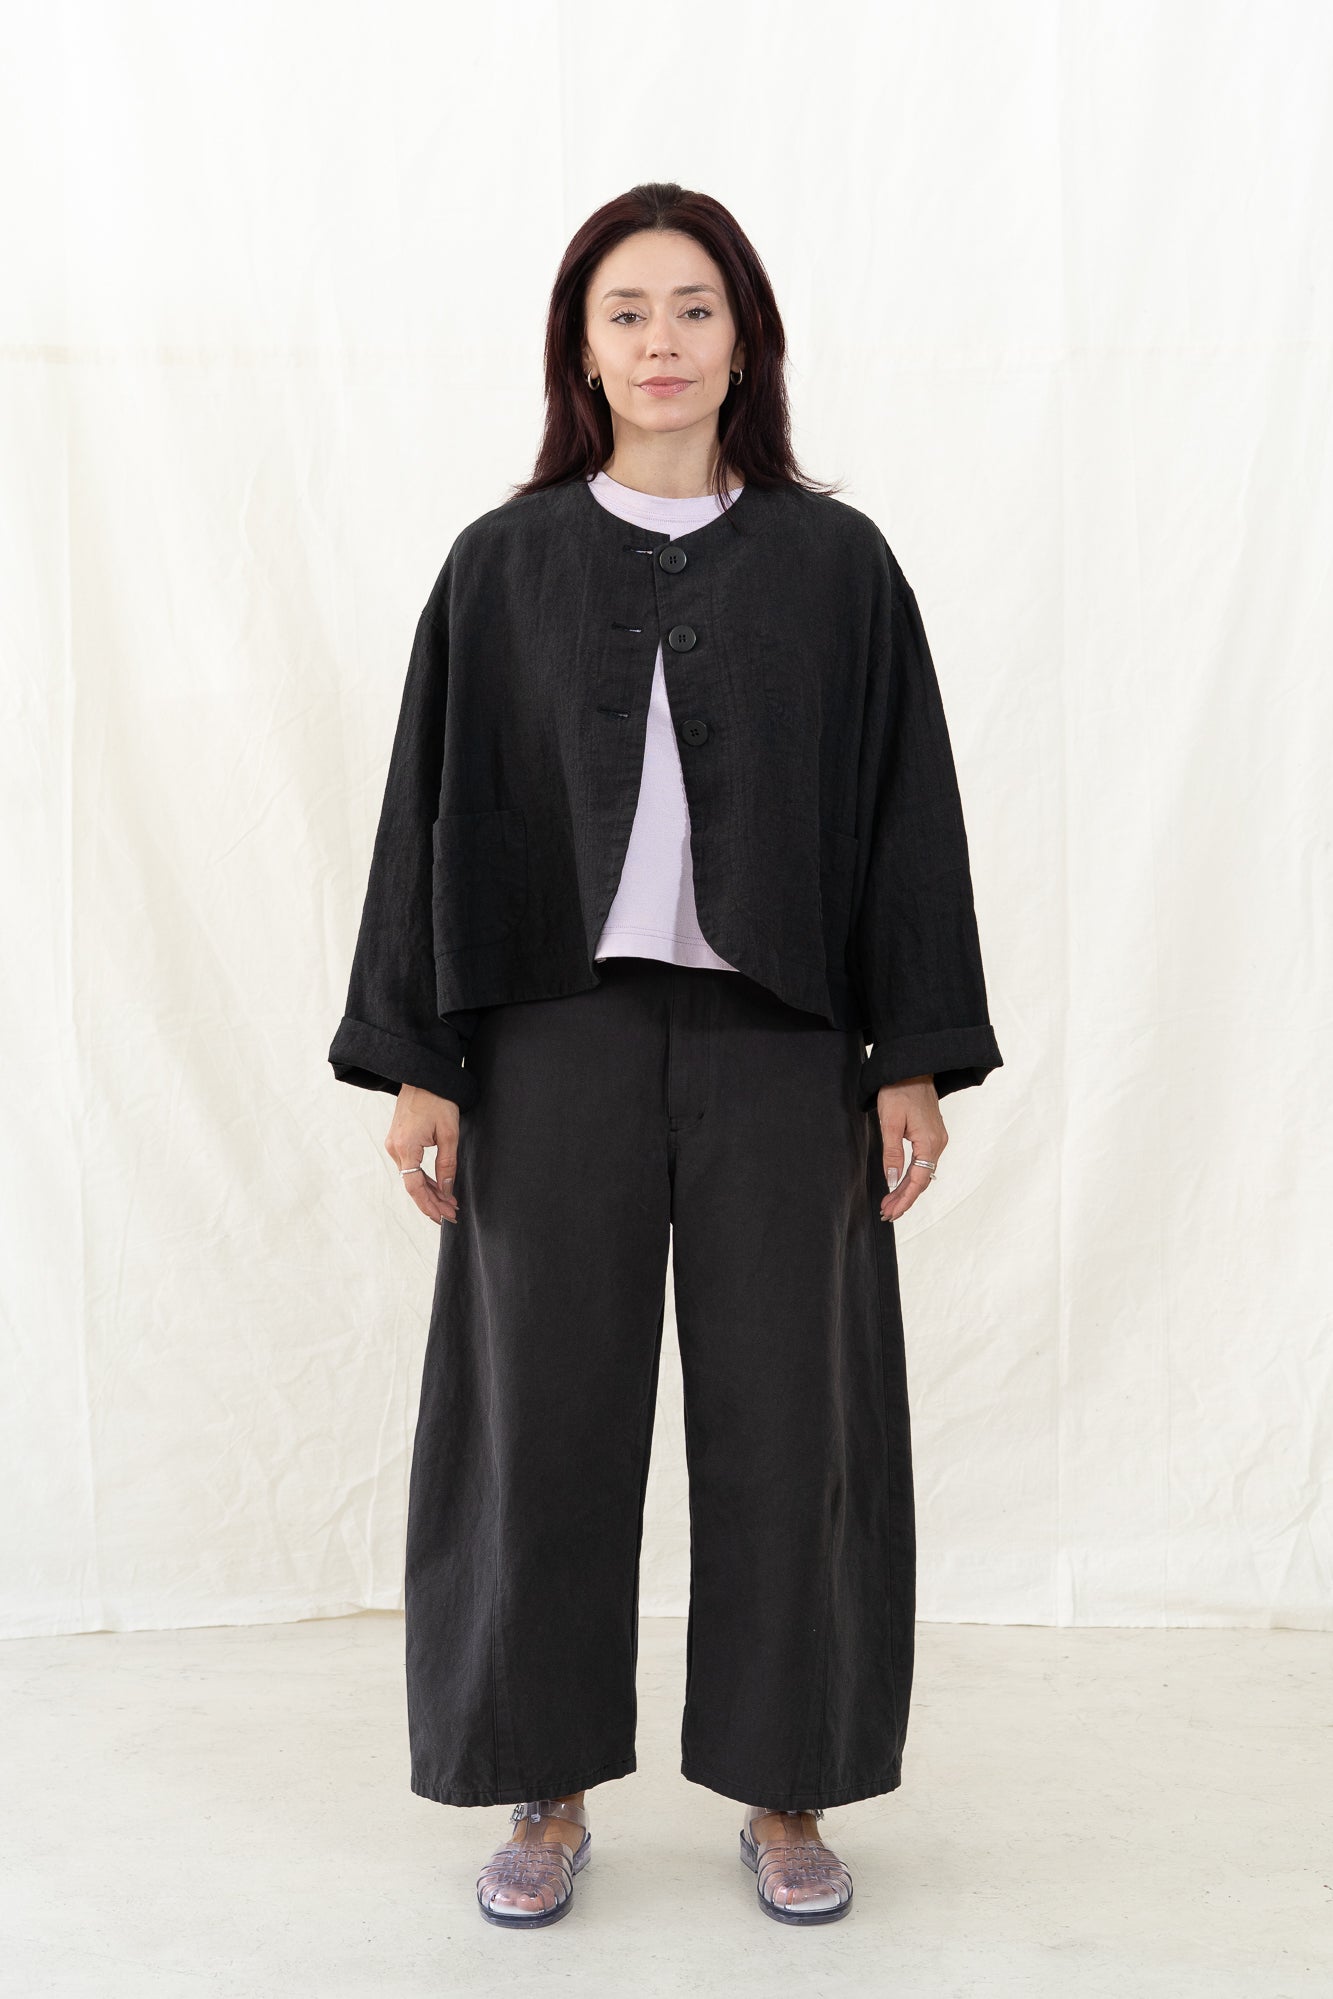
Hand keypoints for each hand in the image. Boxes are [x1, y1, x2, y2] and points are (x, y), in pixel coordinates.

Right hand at [386, 1085, 461, 1225]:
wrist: (423, 1076)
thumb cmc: (438, 1100)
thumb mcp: (448, 1133)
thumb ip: (447, 1164)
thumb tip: (446, 1190)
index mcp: (405, 1147)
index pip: (414, 1187)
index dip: (429, 1205)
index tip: (444, 1217)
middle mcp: (394, 1148)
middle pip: (412, 1185)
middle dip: (432, 1202)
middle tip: (452, 1214)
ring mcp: (394, 1144)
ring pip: (411, 1178)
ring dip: (430, 1192)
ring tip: (449, 1204)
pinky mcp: (398, 1141)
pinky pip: (410, 1167)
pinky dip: (423, 1179)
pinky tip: (438, 1188)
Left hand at [876, 1075, 946, 1221]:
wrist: (911, 1067)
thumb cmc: (899, 1089)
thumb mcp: (890, 1122)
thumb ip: (891, 1153)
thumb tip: (891, 1180)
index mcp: (930, 1142)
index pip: (918, 1180)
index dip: (904, 1199)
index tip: (890, 1212)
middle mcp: (938, 1143)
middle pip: (922, 1180)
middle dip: (904, 1199)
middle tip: (886, 1213)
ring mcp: (937, 1139)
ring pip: (923, 1172)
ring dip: (907, 1189)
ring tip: (890, 1203)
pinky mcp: (932, 1135)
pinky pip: (924, 1162)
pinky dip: (911, 1176)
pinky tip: (900, 1184)